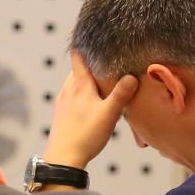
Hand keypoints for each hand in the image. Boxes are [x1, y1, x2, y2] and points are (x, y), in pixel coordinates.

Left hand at [44, 52, 138, 171]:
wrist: (63, 159)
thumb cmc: (85, 135)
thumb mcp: (109, 114)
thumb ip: (121, 94)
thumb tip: (132, 76)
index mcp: (79, 84)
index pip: (78, 55)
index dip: (85, 43)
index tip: (95, 35)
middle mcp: (68, 88)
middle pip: (80, 68)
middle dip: (93, 64)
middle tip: (110, 61)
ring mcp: (63, 100)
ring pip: (77, 82)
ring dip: (89, 80)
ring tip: (105, 82)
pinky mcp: (62, 112)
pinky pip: (74, 95)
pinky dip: (84, 93)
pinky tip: (94, 103)